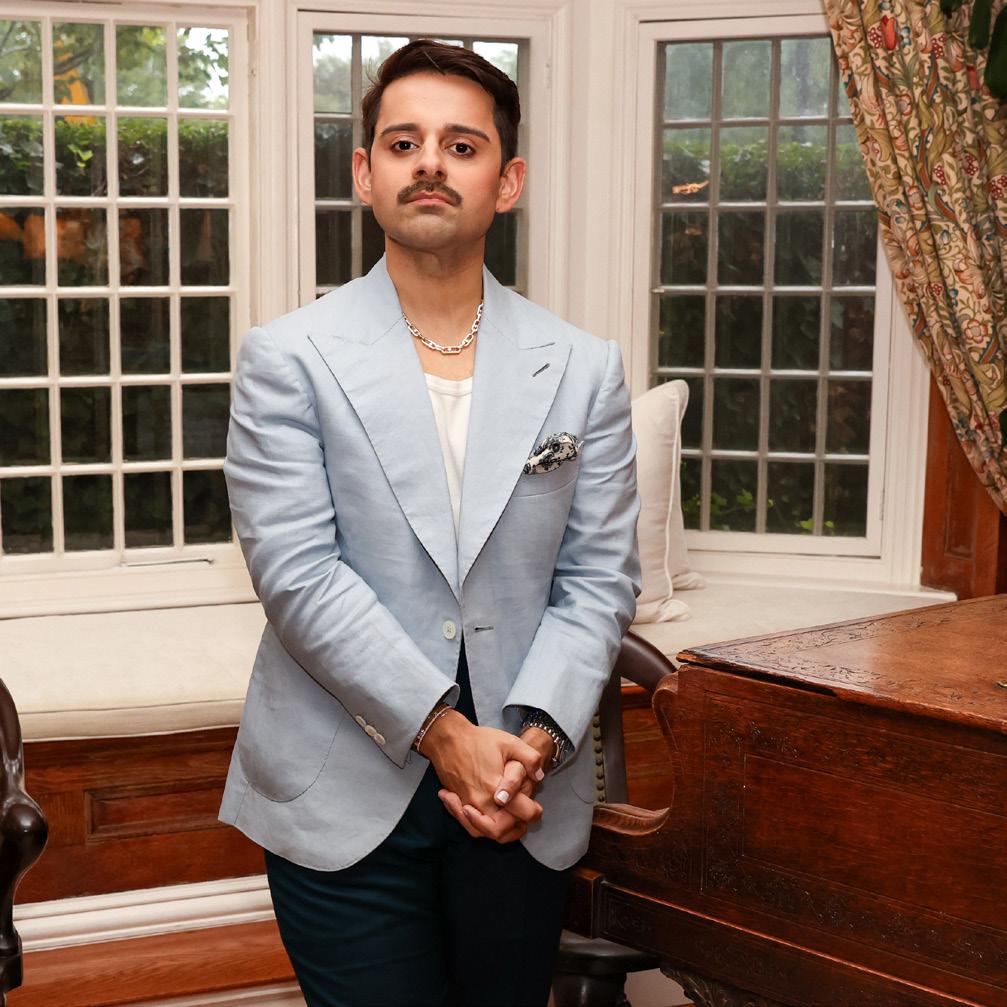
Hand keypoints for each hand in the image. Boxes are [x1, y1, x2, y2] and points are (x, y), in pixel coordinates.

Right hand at [436, 726, 555, 843]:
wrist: (448, 739)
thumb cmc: (478, 740)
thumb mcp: (509, 742)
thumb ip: (530, 758)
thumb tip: (539, 776)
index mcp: (495, 787)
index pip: (519, 813)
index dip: (532, 812)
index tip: (536, 808)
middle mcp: (480, 801)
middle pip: (500, 830)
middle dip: (515, 828)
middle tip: (523, 818)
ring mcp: (466, 804)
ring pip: (482, 832)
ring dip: (498, 832)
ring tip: (509, 823)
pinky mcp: (457, 802)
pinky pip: (467, 825)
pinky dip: (479, 827)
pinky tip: (489, 820)